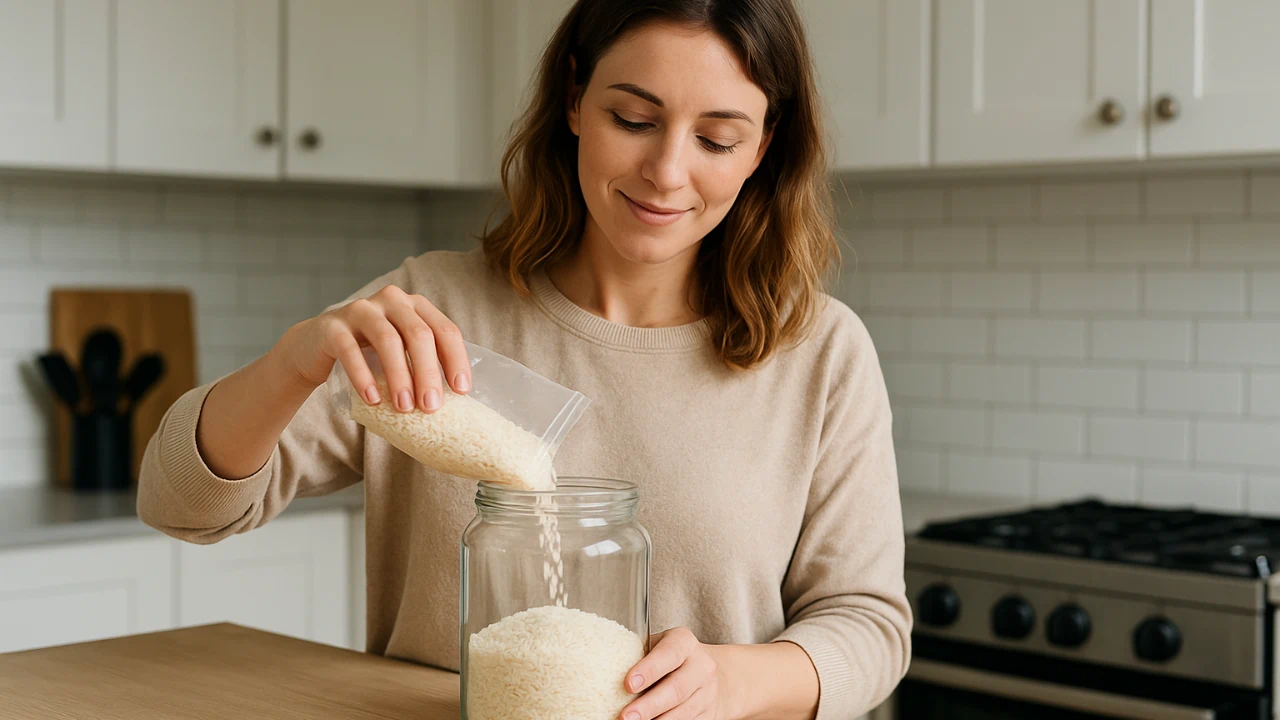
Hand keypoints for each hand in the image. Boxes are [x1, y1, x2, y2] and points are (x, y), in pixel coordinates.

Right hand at [276, 284, 469, 413]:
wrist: (316, 347)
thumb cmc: (369, 354)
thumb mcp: (402, 353)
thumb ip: (424, 364)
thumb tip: (456, 403)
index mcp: (416, 306)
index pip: (445, 330)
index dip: (456, 359)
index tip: (461, 391)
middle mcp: (392, 301)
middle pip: (419, 335)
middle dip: (429, 373)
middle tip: (431, 407)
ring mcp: (361, 309)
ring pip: (388, 340)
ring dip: (399, 377)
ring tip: (404, 408)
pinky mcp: (333, 325)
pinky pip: (350, 350)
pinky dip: (363, 376)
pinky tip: (373, 399)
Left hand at [620, 627, 732, 719]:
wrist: (708, 672)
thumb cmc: (669, 658)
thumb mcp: (657, 647)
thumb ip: (638, 657)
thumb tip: (604, 677)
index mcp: (684, 643)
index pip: (668, 654)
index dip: (648, 670)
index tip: (628, 684)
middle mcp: (701, 666)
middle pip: (676, 690)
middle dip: (648, 706)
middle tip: (625, 717)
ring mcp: (708, 693)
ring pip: (683, 713)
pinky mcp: (710, 714)